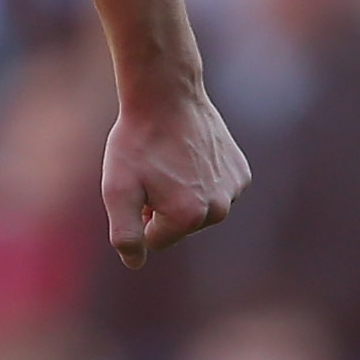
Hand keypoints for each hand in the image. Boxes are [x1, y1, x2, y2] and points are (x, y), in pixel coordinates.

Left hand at [100, 72, 246, 269]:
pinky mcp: (241, 173)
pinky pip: (216, 190)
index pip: (156, 240)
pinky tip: (190, 154)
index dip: (141, 214)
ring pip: (199, 209)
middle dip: (163, 207)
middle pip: (180, 227)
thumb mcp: (117, 190)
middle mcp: (218, 210)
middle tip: (154, 171)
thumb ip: (125, 235)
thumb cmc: (137, 143)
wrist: (167, 95)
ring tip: (171, 161)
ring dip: (183, 193)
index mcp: (188, 217)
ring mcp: (233, 190)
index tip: (139, 184)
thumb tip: (135, 264)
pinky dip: (203, 179)